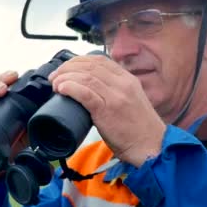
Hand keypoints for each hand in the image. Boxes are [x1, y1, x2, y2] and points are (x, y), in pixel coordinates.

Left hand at [49, 55, 165, 166]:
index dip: (79, 61)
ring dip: (65, 78)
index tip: (67, 68)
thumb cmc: (139, 129)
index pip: (100, 60)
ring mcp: (116, 96)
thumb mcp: (131, 101)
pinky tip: (62, 89)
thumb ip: (116, 92)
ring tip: (55, 84)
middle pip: (90, 66)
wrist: (151, 146)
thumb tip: (92, 91)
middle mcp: (123, 84)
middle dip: (68, 68)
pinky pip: (85, 93)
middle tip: (55, 76)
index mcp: (128, 79)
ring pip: (86, 77)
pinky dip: (71, 88)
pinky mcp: (108, 110)